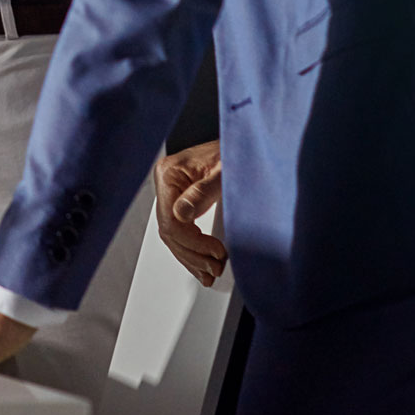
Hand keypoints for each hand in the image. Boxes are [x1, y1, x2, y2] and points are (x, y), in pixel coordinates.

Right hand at [154, 140, 226, 285]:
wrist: (248, 142)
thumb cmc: (237, 151)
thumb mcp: (224, 171)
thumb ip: (202, 192)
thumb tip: (182, 215)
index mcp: (169, 173)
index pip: (170, 219)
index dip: (193, 242)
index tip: (216, 252)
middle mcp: (166, 183)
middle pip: (169, 230)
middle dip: (192, 254)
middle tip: (215, 267)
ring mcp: (172, 192)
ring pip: (172, 235)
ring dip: (191, 257)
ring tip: (210, 272)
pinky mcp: (182, 200)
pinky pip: (180, 230)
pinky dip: (191, 249)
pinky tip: (201, 264)